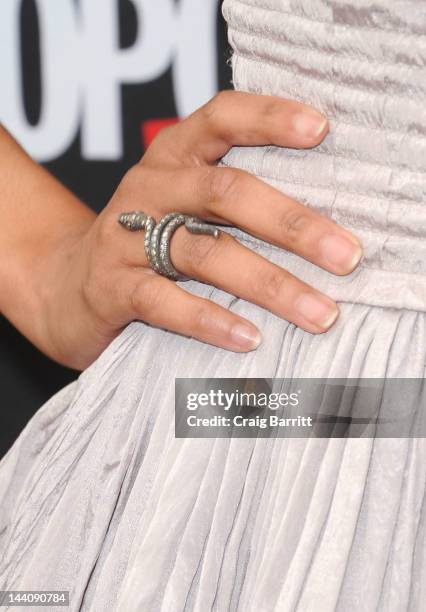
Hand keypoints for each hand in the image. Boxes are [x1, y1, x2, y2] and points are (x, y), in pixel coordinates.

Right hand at [44, 91, 362, 368]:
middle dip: (292, 224)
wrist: (65, 284)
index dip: (269, 117)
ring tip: (318, 312)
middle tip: (345, 257)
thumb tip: (323, 228)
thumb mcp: (182, 206)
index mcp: (173, 157)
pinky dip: (210, 319)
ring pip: (204, 253)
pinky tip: (250, 338)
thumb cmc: (145, 243)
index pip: (221, 118)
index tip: (321, 129)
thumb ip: (234, 203)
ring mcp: (124, 237)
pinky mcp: (110, 286)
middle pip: (226, 192)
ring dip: (268, 283)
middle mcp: (150, 188)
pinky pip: (163, 301)